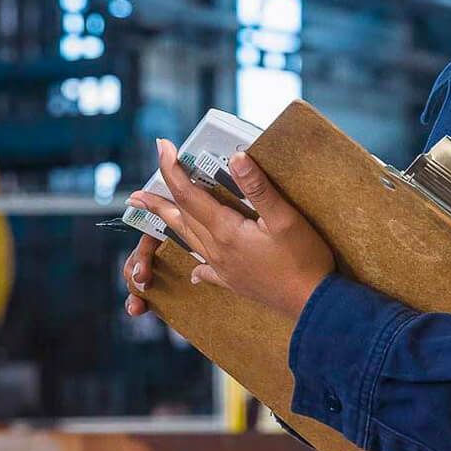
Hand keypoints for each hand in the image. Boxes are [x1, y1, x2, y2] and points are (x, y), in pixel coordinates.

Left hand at [123, 138, 334, 319]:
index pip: (190, 194)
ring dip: (169, 225)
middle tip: (136, 194)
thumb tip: (236, 157)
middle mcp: (218, 249)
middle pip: (181, 218)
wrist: (314, 304)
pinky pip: (208, 271)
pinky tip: (195, 271)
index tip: (161, 146)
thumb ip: (258, 187)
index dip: (173, 169)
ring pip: (189, 240)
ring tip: (152, 219)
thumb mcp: (285, 218)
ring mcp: (224, 268)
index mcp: (226, 230)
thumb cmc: (303, 259)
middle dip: (158, 202)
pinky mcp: (236, 282)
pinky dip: (198, 266)